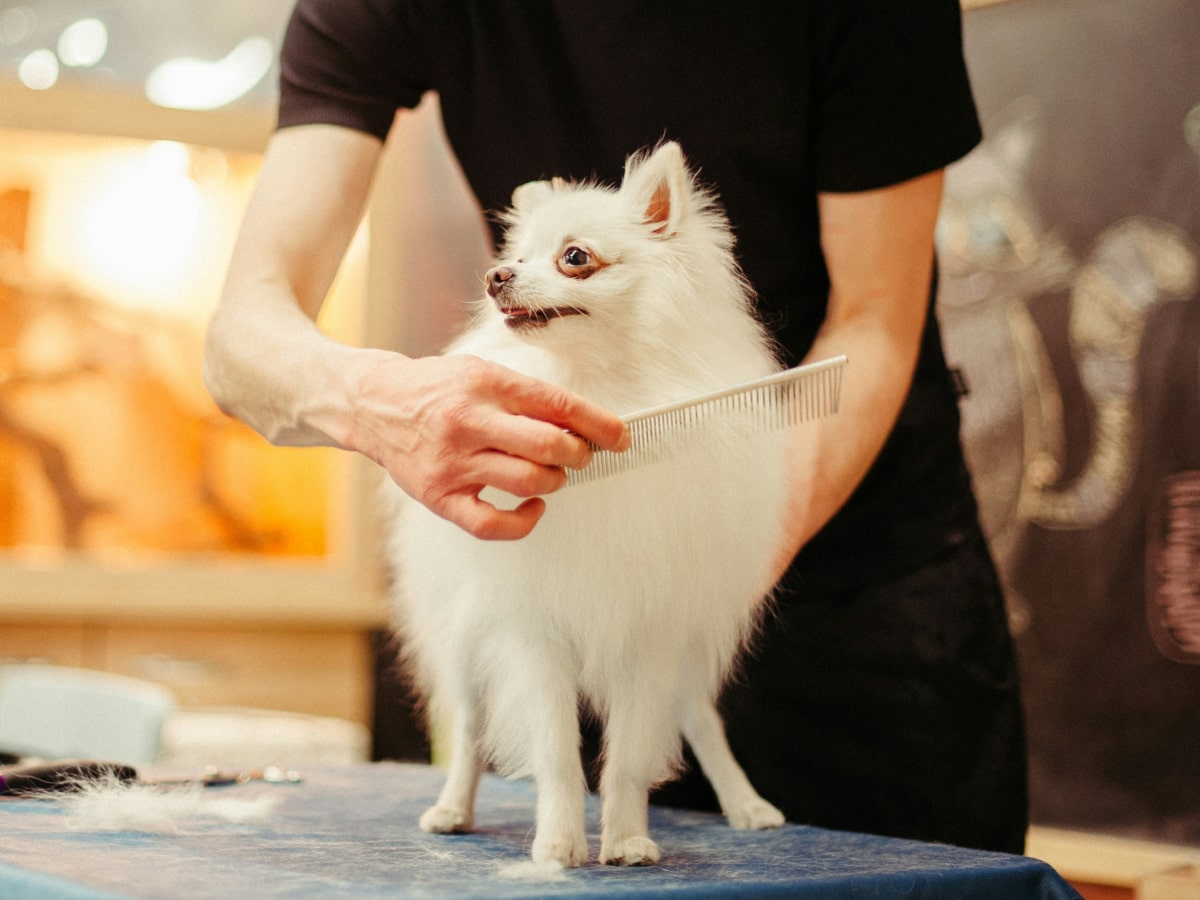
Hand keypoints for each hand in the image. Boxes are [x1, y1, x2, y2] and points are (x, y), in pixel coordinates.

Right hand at [345, 352, 628, 539]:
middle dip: (578, 454)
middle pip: (547, 446)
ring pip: (528, 482)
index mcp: (484, 383)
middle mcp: (468, 421)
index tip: (620, 436)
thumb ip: (527, 396)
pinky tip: (532, 507)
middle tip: (580, 454)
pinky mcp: (439, 496)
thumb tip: (583, 423)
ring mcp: (452, 462)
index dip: (598, 423)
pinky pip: (492, 524)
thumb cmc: (437, 390)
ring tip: (551, 473)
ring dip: (555, 481)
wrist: (374, 404)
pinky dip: (524, 521)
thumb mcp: (481, 373)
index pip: (556, 404)